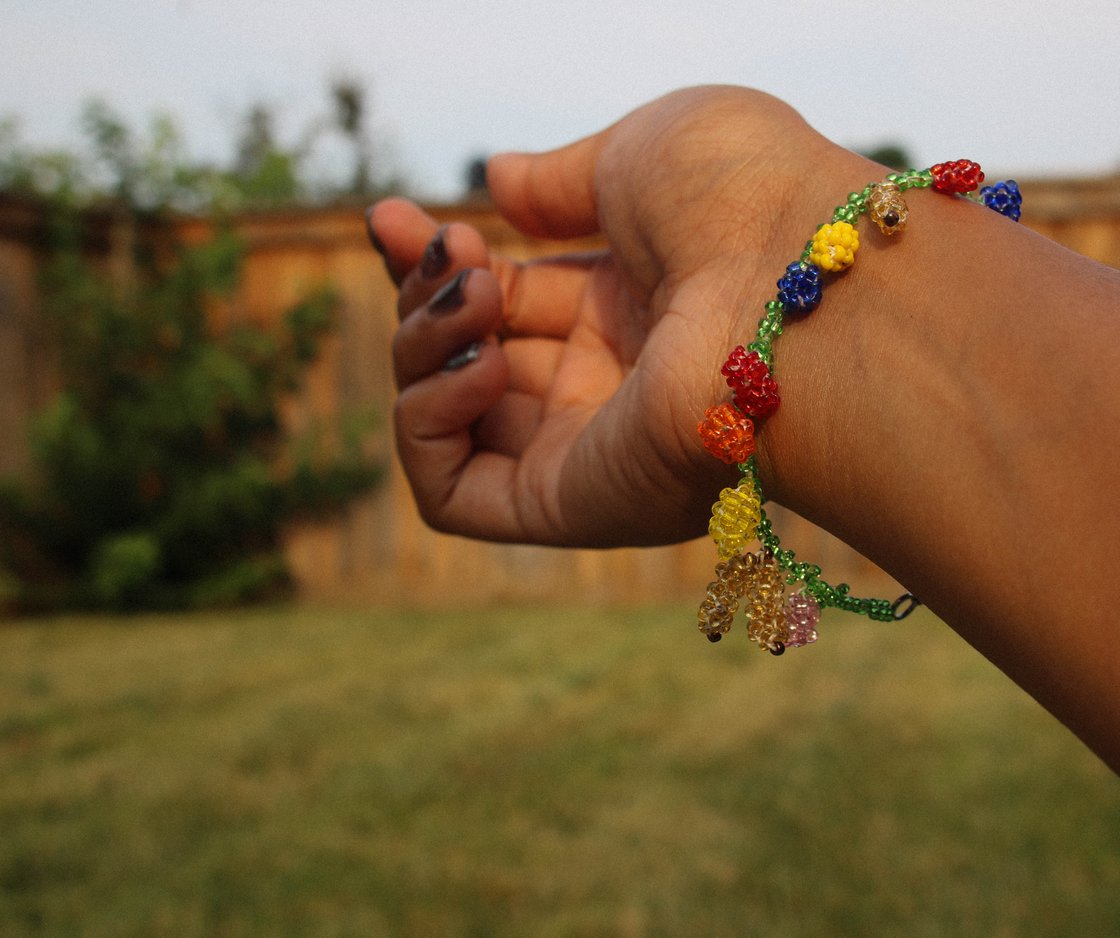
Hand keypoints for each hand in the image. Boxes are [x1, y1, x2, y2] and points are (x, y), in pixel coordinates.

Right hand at [370, 86, 872, 546]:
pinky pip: (451, 495)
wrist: (800, 276)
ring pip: (446, 425)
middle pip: (466, 358)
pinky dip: (426, 424)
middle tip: (449, 251)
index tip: (393, 219)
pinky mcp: (570, 508)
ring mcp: (586, 449)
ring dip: (422, 350)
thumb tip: (497, 181)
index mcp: (629, 309)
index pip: (502, 300)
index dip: (436, 264)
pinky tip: (474, 366)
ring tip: (477, 299)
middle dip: (421, 299)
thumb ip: (554, 181)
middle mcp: (606, 385)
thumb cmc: (742, 199)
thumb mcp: (635, 157)